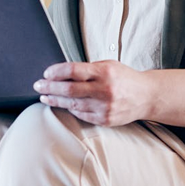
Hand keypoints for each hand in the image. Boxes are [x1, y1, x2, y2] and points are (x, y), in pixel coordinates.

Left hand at [33, 61, 151, 126]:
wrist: (146, 96)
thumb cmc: (124, 78)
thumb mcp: (108, 65)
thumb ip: (87, 69)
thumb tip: (60, 73)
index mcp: (104, 72)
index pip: (73, 71)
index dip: (56, 72)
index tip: (47, 73)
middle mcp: (104, 90)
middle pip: (69, 89)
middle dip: (50, 87)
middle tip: (38, 85)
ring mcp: (104, 107)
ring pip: (72, 104)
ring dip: (55, 100)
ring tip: (45, 96)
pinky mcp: (104, 120)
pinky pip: (81, 114)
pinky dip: (69, 108)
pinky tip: (62, 104)